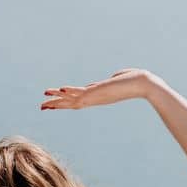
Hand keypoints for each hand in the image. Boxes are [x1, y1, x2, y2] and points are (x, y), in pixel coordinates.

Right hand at [40, 69, 160, 109]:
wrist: (145, 84)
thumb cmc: (135, 80)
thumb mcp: (117, 79)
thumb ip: (110, 80)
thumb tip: (109, 79)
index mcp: (98, 96)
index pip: (77, 100)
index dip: (64, 102)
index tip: (52, 104)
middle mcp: (95, 98)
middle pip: (71, 103)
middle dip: (56, 105)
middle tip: (41, 107)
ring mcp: (97, 96)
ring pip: (73, 99)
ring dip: (58, 99)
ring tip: (44, 100)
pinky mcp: (100, 91)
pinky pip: (82, 91)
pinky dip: (71, 90)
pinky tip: (61, 89)